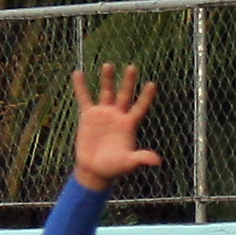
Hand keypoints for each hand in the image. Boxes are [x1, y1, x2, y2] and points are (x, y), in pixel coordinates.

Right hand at [71, 64, 162, 190]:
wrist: (94, 169)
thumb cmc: (114, 167)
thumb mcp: (128, 163)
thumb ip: (141, 158)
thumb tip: (157, 161)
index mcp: (129, 124)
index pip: (140, 107)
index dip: (146, 97)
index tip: (152, 84)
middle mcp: (117, 115)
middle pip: (124, 95)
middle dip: (128, 82)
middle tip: (132, 67)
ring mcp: (103, 114)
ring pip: (106, 92)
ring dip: (107, 79)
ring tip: (109, 65)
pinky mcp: (88, 116)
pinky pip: (84, 98)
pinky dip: (81, 86)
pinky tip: (78, 73)